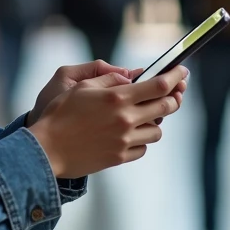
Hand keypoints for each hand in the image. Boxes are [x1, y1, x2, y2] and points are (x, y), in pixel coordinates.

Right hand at [28, 65, 189, 178]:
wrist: (47, 149)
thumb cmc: (60, 114)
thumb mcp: (80, 86)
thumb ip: (108, 79)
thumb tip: (129, 78)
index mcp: (117, 98)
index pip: (159, 85)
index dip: (175, 77)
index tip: (182, 72)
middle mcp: (126, 119)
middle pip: (165, 107)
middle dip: (174, 98)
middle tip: (172, 94)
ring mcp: (124, 140)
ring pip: (157, 131)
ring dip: (154, 121)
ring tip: (143, 116)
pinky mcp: (119, 157)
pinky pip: (143, 148)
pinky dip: (141, 139)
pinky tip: (130, 134)